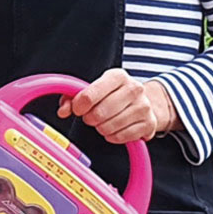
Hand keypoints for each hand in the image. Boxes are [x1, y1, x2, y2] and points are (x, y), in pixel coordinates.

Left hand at [57, 69, 177, 144]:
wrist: (143, 102)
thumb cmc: (113, 95)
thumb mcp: (94, 89)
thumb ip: (73, 97)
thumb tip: (63, 111)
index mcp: (118, 76)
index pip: (90, 95)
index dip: (78, 106)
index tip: (77, 109)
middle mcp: (134, 88)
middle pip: (99, 114)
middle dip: (90, 119)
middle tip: (91, 117)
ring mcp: (144, 107)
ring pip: (110, 127)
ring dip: (101, 128)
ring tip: (104, 122)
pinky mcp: (149, 124)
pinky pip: (121, 137)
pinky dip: (112, 137)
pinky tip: (114, 129)